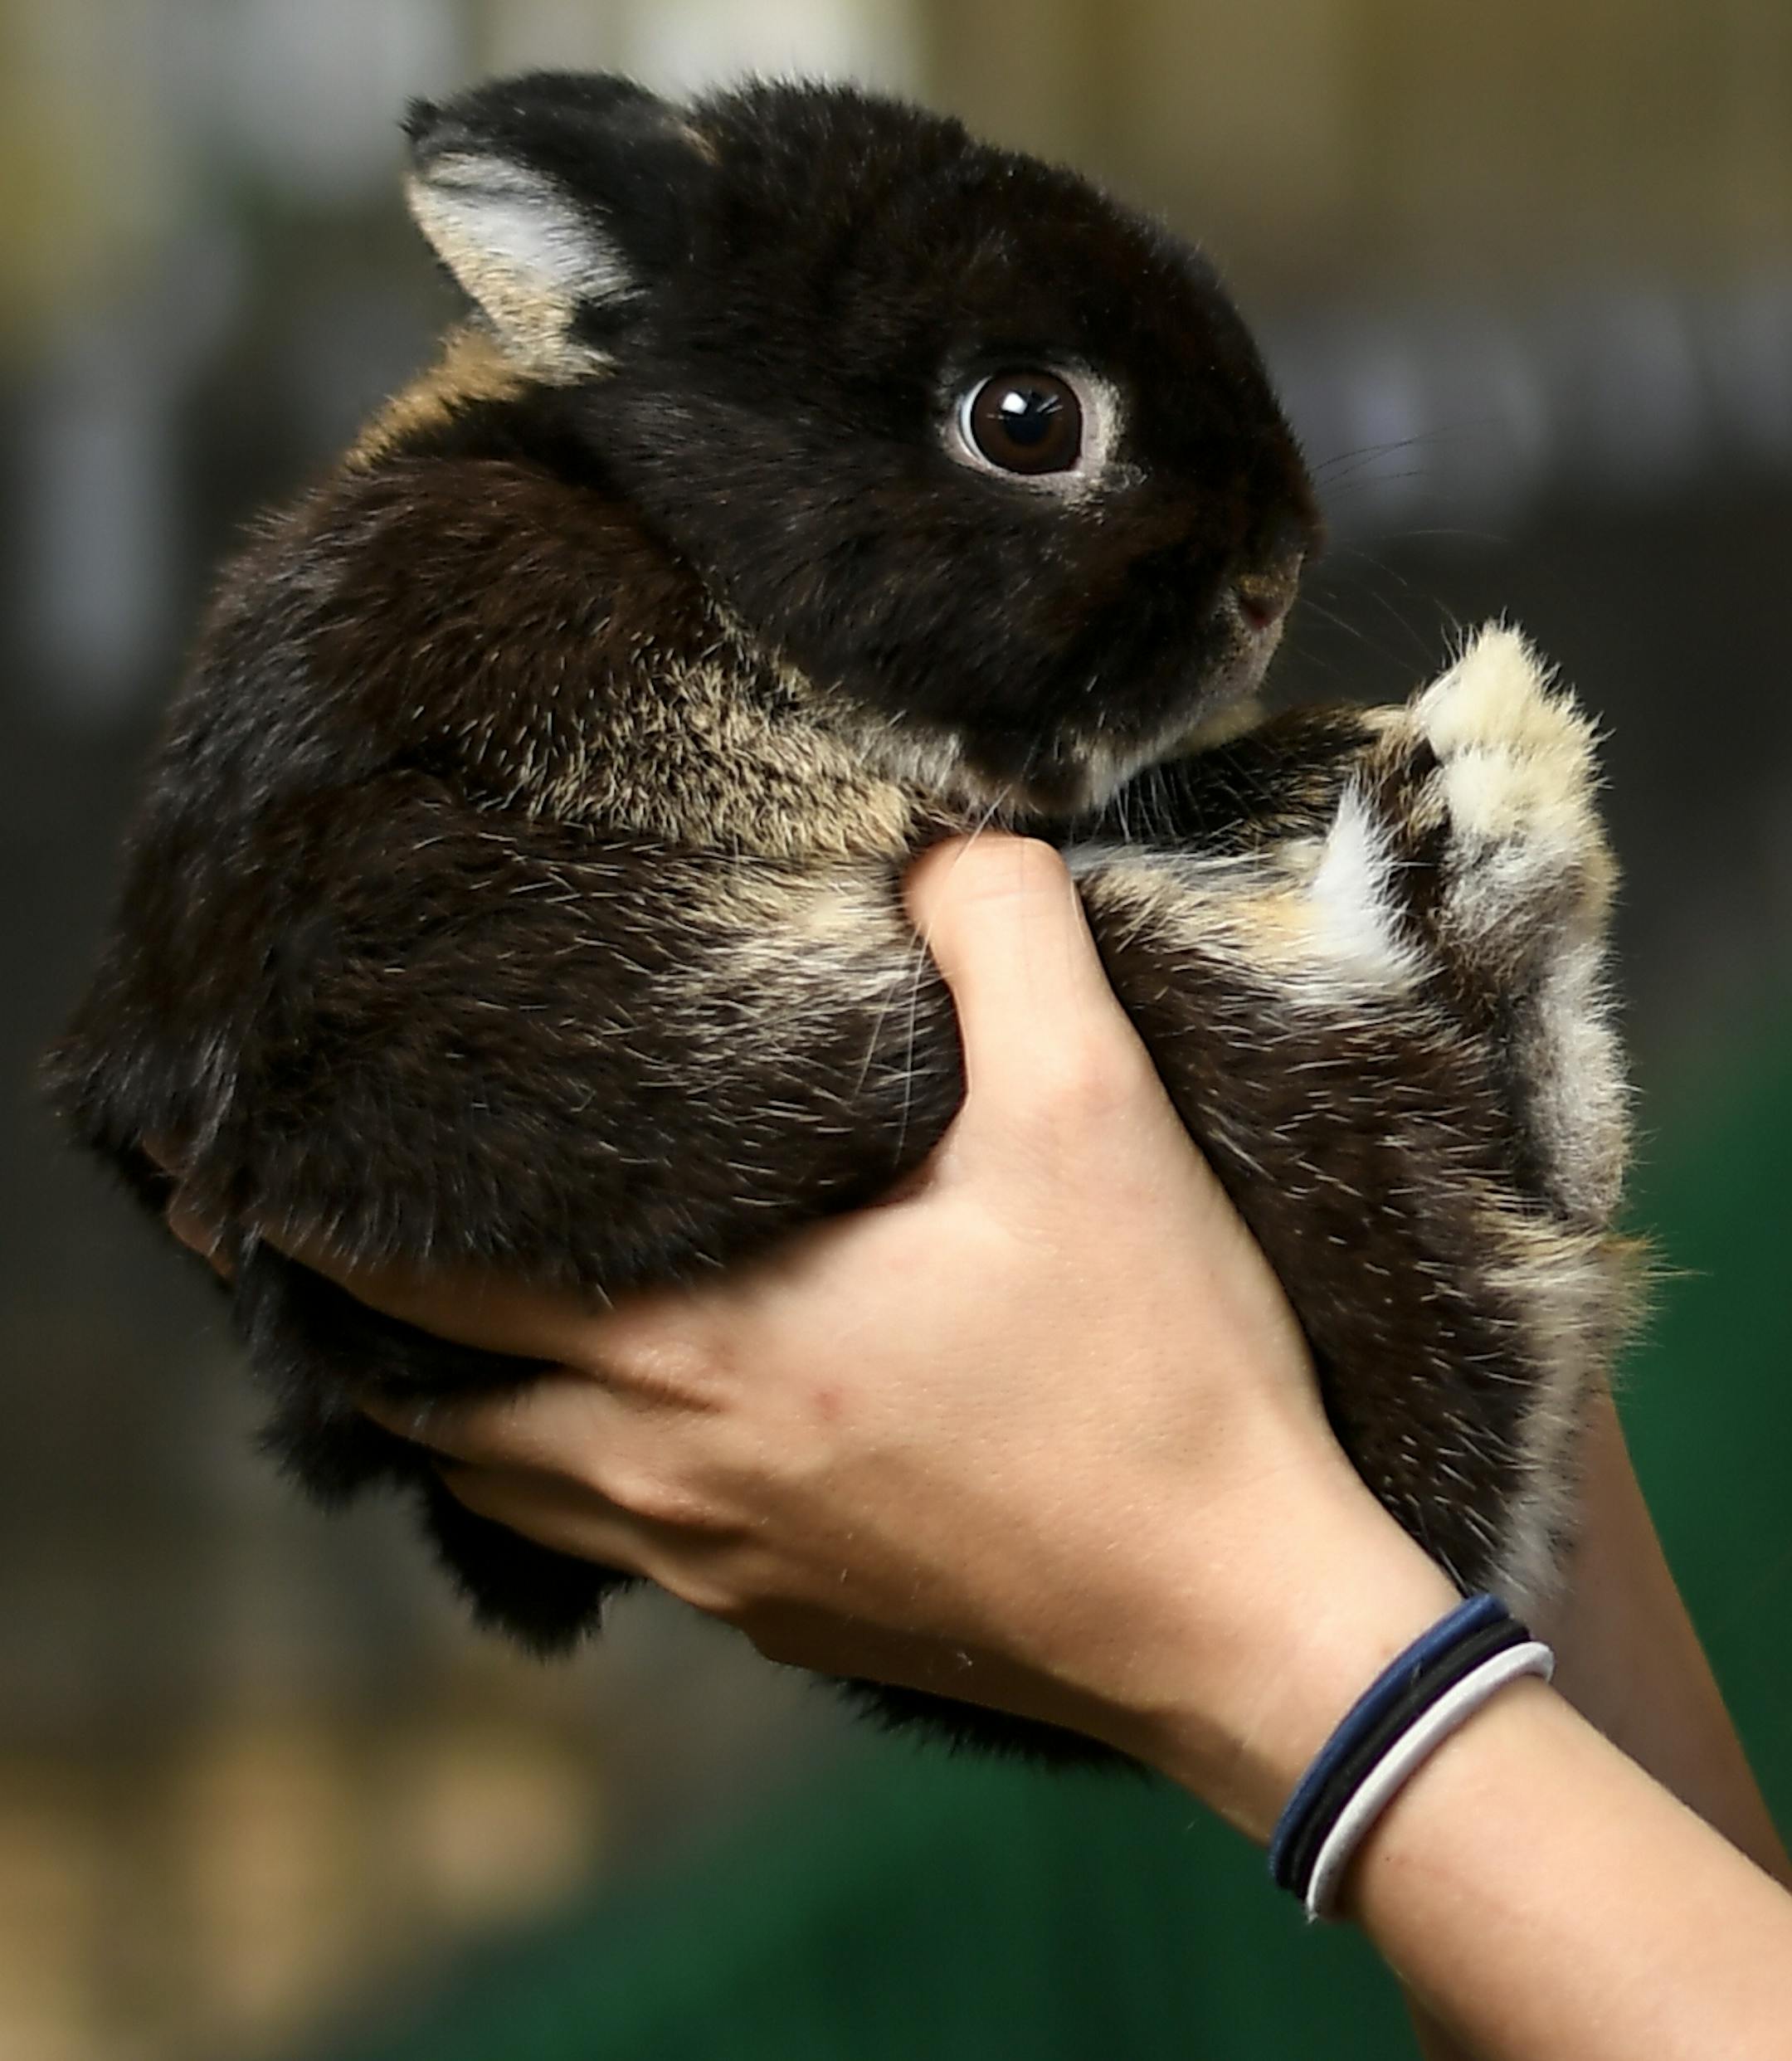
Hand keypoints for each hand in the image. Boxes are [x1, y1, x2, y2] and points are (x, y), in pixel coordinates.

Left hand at [210, 835, 1453, 1836]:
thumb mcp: (1098, 1114)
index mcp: (711, 1344)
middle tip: (328, 1239)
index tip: (273, 1170)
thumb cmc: (1160, 1372)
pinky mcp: (787, 1624)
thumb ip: (1006, 935)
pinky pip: (612, 1550)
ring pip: (510, 1490)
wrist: (1238, 1619)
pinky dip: (562, 1483)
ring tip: (444, 1332)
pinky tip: (614, 1434)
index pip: (437, 1283)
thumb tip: (943, 833)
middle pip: (434, 1402)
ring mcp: (722, 1570)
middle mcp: (674, 1472)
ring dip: (458, 1408)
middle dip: (365, 1320)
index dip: (333, 1225)